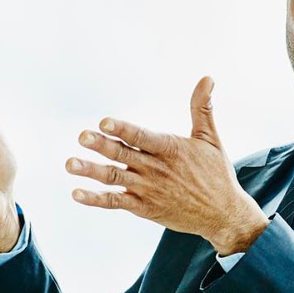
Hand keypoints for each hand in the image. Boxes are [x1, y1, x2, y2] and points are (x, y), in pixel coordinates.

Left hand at [67, 76, 267, 255]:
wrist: (223, 214)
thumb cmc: (216, 173)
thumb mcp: (210, 139)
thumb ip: (202, 108)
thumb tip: (207, 78)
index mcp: (170, 149)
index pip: (142, 137)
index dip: (123, 129)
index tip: (104, 122)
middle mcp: (156, 169)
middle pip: (123, 155)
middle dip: (101, 145)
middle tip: (82, 136)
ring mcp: (149, 190)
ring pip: (115, 178)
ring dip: (91, 171)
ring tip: (70, 164)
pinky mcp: (145, 208)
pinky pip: (116, 202)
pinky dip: (96, 199)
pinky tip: (78, 193)